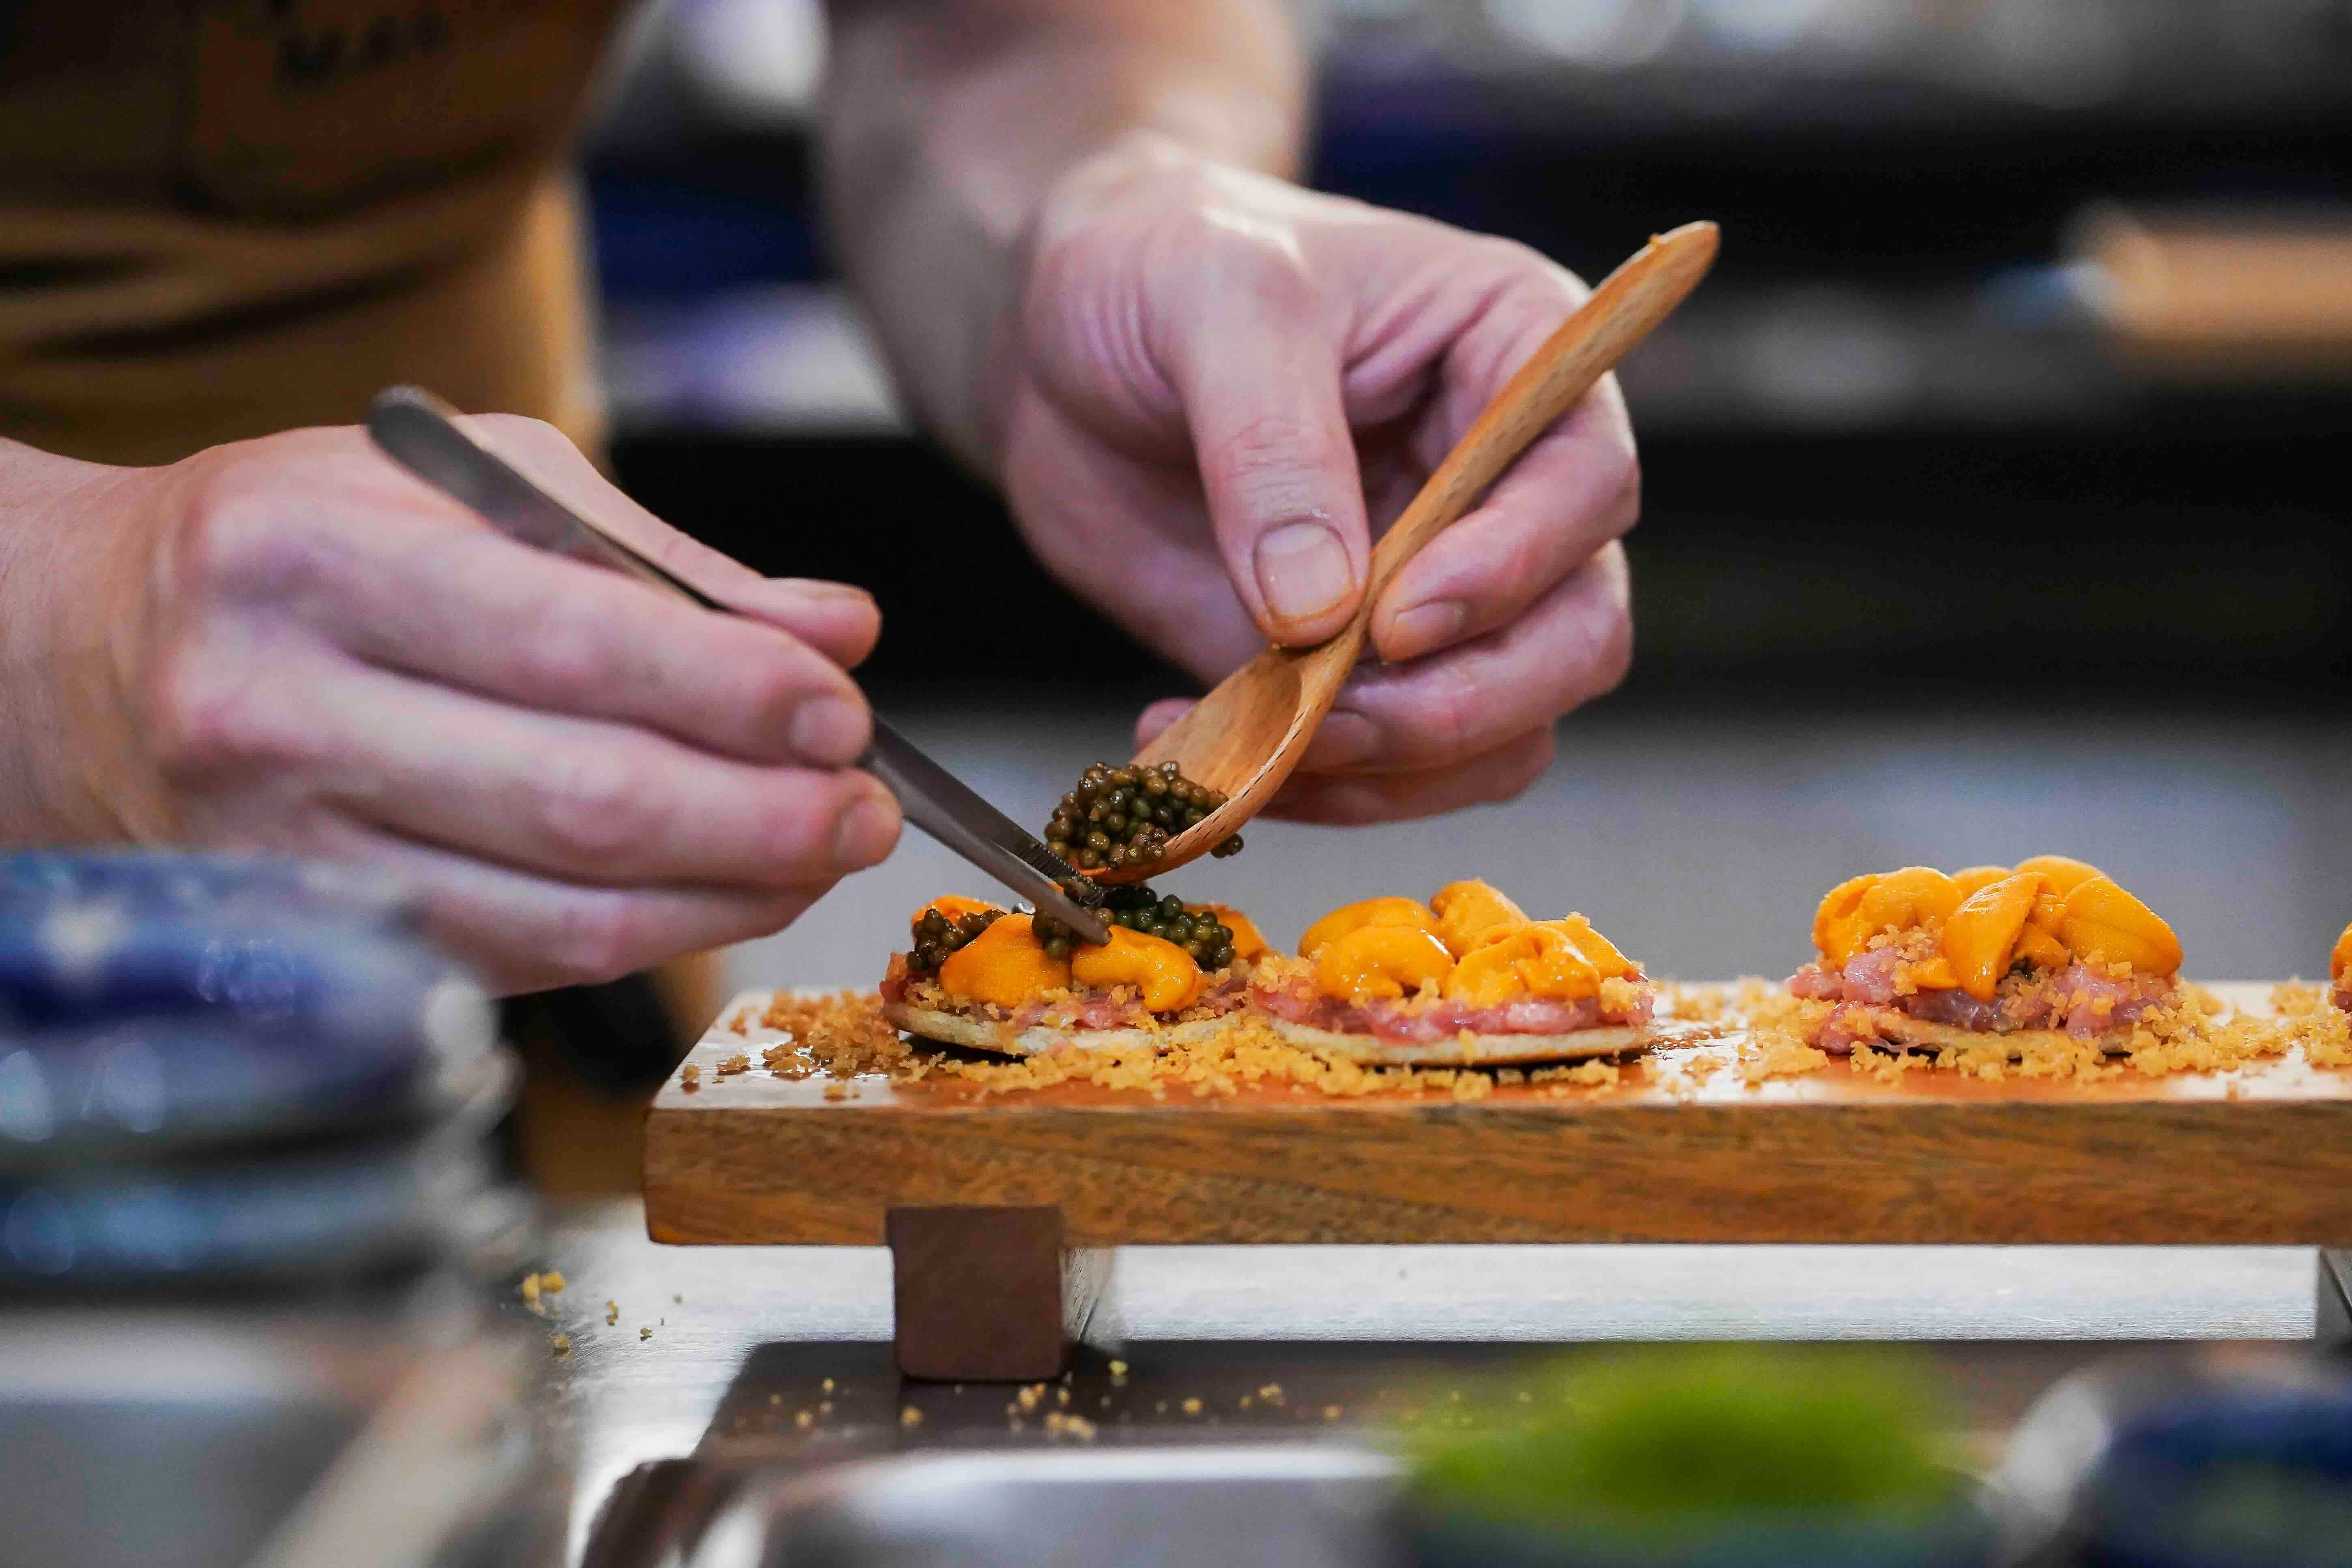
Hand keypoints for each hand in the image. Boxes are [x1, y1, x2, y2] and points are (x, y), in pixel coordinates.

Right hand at [0, 421, 899, 992]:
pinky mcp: (319, 935)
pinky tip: (727, 891)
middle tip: (865, 806)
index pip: (573, 641)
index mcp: (314, 554)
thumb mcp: (463, 484)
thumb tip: (835, 630)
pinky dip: (650, 935)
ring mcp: (285, 845)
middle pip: (581, 798)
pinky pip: (522, 960)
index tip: (844, 709)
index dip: (734, 692)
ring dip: (729, 894)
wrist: (79, 655)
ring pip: (563, 909)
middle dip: (761, 814)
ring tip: (823, 853)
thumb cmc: (298, 544)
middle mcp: (277, 706)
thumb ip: (659, 561)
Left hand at [993, 138, 1636, 822]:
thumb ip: (1272, 448)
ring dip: (1392, 772)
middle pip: (1575, 635)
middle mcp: (1506, 486)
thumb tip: (1320, 610)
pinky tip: (1203, 756)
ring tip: (1256, 752)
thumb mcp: (1215, 303)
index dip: (1513, 567)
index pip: (1587, 484)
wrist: (1060, 332)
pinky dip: (1312, 788)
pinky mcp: (1355, 666)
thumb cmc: (1160, 264)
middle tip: (1333, 719)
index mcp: (1516, 355)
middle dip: (1463, 703)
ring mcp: (1437, 589)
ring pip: (1500, 732)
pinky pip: (1390, 768)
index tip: (1397, 618)